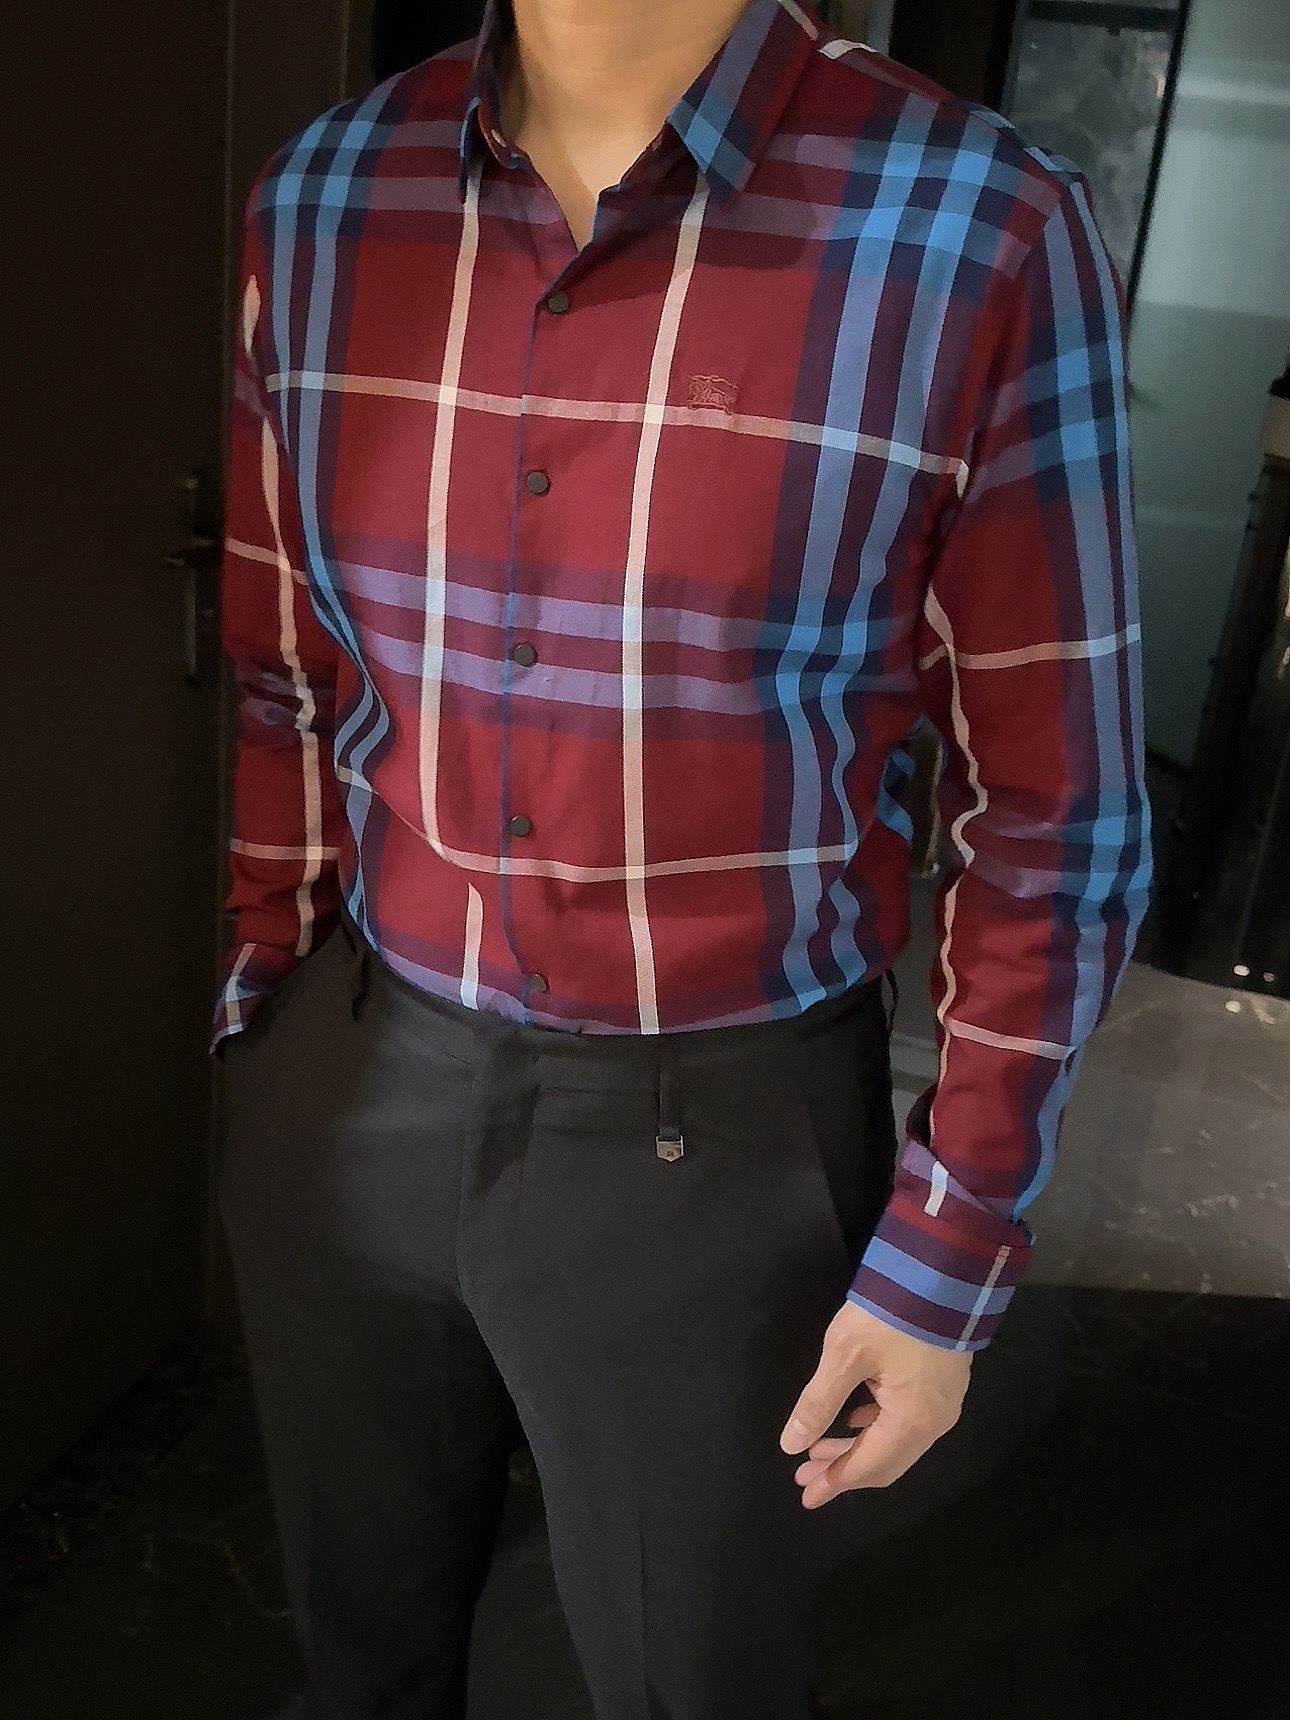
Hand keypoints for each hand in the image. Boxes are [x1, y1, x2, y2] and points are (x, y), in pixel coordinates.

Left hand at [779, 1300, 971, 1506]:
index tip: (806, 1495)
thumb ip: (818, 1403)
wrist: (945, 1271)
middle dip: (842, 1470)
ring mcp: (944, 1404)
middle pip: (884, 1462)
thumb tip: (790, 1444)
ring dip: (857, 1447)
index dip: (834, 1483)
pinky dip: (876, 1428)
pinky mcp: (944, 1383)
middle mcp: (934, 1423)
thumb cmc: (890, 1314)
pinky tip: (855, 1419)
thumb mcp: (845, 1355)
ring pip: (895, 1442)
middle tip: (805, 1476)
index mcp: (911, 1422)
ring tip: (820, 1449)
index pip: (867, 1468)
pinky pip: (907, 1422)